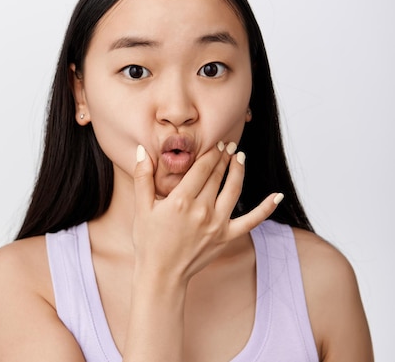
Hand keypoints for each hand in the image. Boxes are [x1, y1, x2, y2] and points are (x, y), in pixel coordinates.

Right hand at [132, 142, 280, 282]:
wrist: (161, 274)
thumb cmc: (148, 241)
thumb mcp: (141, 208)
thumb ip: (142, 177)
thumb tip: (140, 150)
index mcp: (181, 200)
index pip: (201, 168)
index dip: (210, 152)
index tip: (215, 142)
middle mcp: (202, 210)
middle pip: (218, 175)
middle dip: (224, 157)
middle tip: (228, 144)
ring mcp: (217, 224)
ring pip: (234, 189)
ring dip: (239, 171)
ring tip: (239, 157)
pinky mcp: (227, 237)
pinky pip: (252, 220)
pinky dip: (266, 208)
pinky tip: (277, 195)